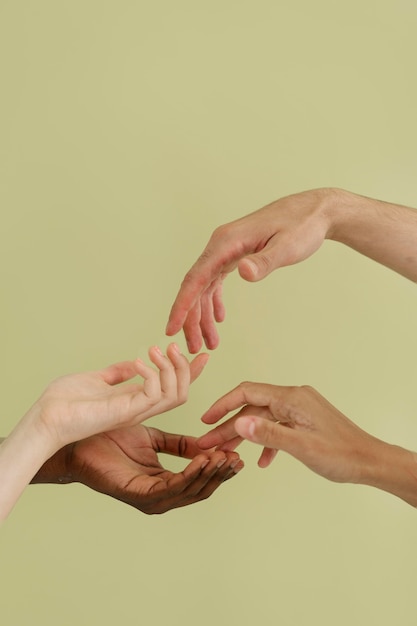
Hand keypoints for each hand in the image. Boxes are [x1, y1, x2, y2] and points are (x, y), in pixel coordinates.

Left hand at [33, 343, 208, 450]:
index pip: (172, 388)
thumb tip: (132, 363)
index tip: (203, 354)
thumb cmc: (64, 401)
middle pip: (181, 393)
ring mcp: (135, 412)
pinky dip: (152, 374)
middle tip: (173, 345)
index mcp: (134, 401)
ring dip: (171, 367)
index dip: (190, 372)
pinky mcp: (126, 412)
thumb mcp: (96, 379)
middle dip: (185, 367)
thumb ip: (117, 374)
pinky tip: (138, 362)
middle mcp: (139, 409)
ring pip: (175, 394)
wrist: (44, 417)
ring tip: (155, 349)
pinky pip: (155, 394)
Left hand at [34, 424, 242, 513]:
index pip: (199, 481)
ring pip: (189, 491)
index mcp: (163, 484)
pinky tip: (202, 459)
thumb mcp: (154, 438)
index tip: (237, 453)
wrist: (82, 438)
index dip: (219, 468)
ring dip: (209, 474)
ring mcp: (149, 500)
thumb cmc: (112, 438)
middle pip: (200, 490)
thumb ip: (179, 444)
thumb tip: (207, 445)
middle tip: (236, 456)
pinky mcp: (138, 496)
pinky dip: (189, 474)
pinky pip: (171, 487)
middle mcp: (159, 497)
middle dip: (220, 474)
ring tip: (223, 457)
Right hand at [166, 188, 416, 351]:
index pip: (195, 278)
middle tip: (194, 347)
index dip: (182, 305)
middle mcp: (220, 245)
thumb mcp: (287, 247)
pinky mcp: (236, 254)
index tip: (171, 329)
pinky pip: (216, 281)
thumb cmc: (302, 226)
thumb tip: (242, 272)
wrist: (315, 211)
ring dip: (203, 314)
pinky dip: (215, 301)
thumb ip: (264, 261)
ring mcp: (227, 249)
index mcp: (226, 242)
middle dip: (191, 318)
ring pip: (205, 286)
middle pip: (196, 286)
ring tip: (207, 342)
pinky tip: (218, 319)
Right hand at [197, 382, 385, 484]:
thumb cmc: (341, 454)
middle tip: (208, 443)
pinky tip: (262, 460)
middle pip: (252, 407)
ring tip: (227, 452)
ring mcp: (300, 409)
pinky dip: (267, 441)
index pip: (247, 393)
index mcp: (292, 398)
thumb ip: (268, 434)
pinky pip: (278, 426)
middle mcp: (294, 398)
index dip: (223, 406)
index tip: (206, 421)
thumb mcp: (300, 447)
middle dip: (228, 426)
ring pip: (263, 418)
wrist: (370, 461)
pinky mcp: (304, 421)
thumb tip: (239, 423)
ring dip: (245, 435)